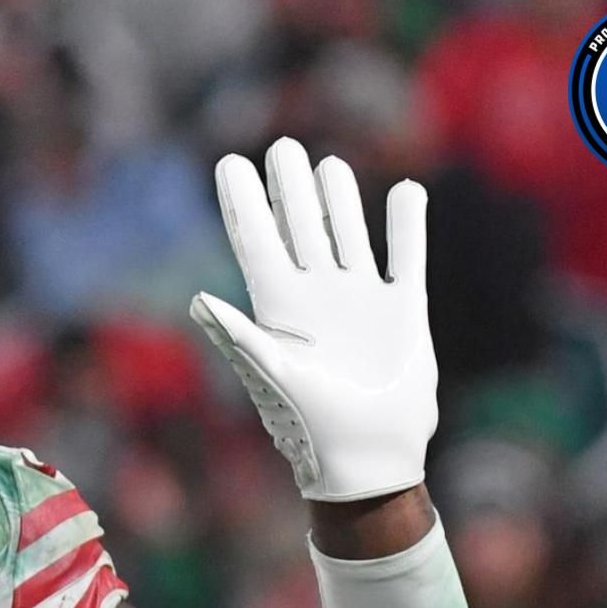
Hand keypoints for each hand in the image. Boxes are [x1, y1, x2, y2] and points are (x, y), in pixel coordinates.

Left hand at [191, 138, 435, 502]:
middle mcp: (317, 297)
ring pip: (349, 234)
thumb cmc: (313, 427)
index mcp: (279, 309)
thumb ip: (241, 338)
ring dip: (340, 200)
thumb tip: (198, 300)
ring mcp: (360, 301)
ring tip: (327, 165)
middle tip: (283, 147)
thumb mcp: (275, 378)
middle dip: (291, 188)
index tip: (229, 163)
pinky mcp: (402, 312)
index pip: (257, 243)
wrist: (371, 460)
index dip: (243, 204)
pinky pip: (405, 256)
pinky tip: (405, 192)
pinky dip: (407, 225)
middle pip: (301, 228)